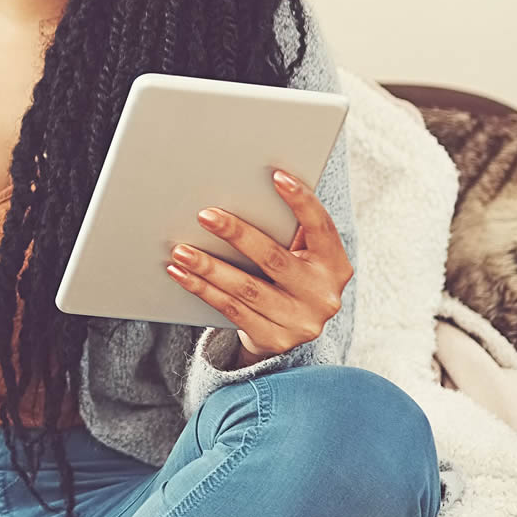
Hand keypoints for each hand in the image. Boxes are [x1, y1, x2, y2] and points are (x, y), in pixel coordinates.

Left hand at [164, 170, 353, 367]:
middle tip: (206, 216)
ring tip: (181, 250)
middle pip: (274, 259)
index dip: (302, 201)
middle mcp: (322, 295)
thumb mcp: (302, 254)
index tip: (278, 176)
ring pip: (246, 288)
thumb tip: (248, 191)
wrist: (289, 331)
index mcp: (335, 265)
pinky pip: (231, 309)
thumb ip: (288, 230)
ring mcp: (300, 322)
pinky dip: (203, 289)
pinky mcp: (274, 339)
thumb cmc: (290, 275)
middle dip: (237, 234)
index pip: (322, 227)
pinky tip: (182, 274)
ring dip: (209, 267)